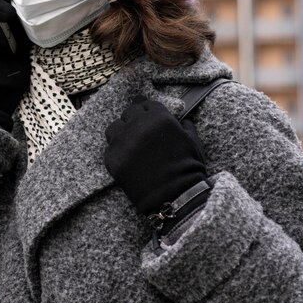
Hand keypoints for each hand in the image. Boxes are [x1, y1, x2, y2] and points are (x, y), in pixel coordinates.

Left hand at [104, 96, 209, 223]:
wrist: (175, 198)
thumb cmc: (188, 170)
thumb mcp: (193, 141)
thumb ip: (185, 125)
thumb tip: (182, 119)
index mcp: (159, 118)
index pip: (146, 104)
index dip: (148, 111)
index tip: (147, 117)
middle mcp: (139, 126)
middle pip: (129, 113)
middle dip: (135, 120)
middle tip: (139, 131)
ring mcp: (123, 143)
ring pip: (114, 128)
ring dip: (121, 133)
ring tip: (129, 144)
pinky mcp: (113, 159)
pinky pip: (109, 149)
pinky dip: (117, 153)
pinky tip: (127, 160)